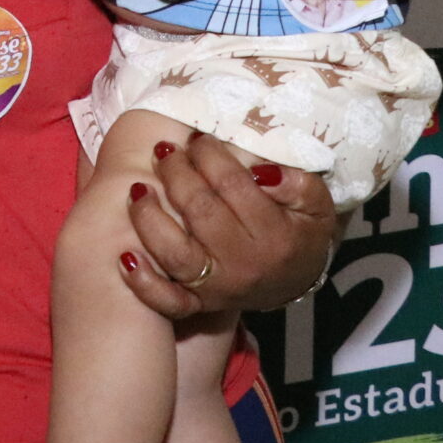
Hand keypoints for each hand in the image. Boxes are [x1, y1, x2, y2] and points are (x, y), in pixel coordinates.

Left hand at [122, 133, 336, 317]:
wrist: (294, 281)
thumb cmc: (299, 231)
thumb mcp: (316, 204)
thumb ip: (298, 184)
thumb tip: (262, 171)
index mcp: (273, 235)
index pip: (232, 185)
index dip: (209, 155)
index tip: (198, 139)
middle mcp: (242, 264)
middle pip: (198, 212)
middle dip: (176, 174)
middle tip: (165, 150)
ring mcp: (216, 287)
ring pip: (174, 254)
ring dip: (149, 218)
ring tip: (138, 188)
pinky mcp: (197, 304)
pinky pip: (166, 300)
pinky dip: (143, 282)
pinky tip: (126, 256)